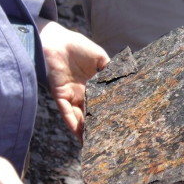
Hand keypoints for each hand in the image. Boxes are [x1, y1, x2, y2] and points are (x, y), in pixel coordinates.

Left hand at [37, 19, 109, 142]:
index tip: (118, 123)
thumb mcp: (100, 58)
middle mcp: (81, 94)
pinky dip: (73, 124)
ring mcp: (70, 96)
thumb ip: (111, 69)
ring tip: (94, 143)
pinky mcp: (60, 95)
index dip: (107, 113)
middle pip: (89, 114)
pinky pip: (66, 113)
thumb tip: (127, 79)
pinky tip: (80, 135)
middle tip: (107, 139)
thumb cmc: (77, 46)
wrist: (57, 41)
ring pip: (78, 118)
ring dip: (85, 130)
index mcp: (91, 85)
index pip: (100, 103)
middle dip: (96, 126)